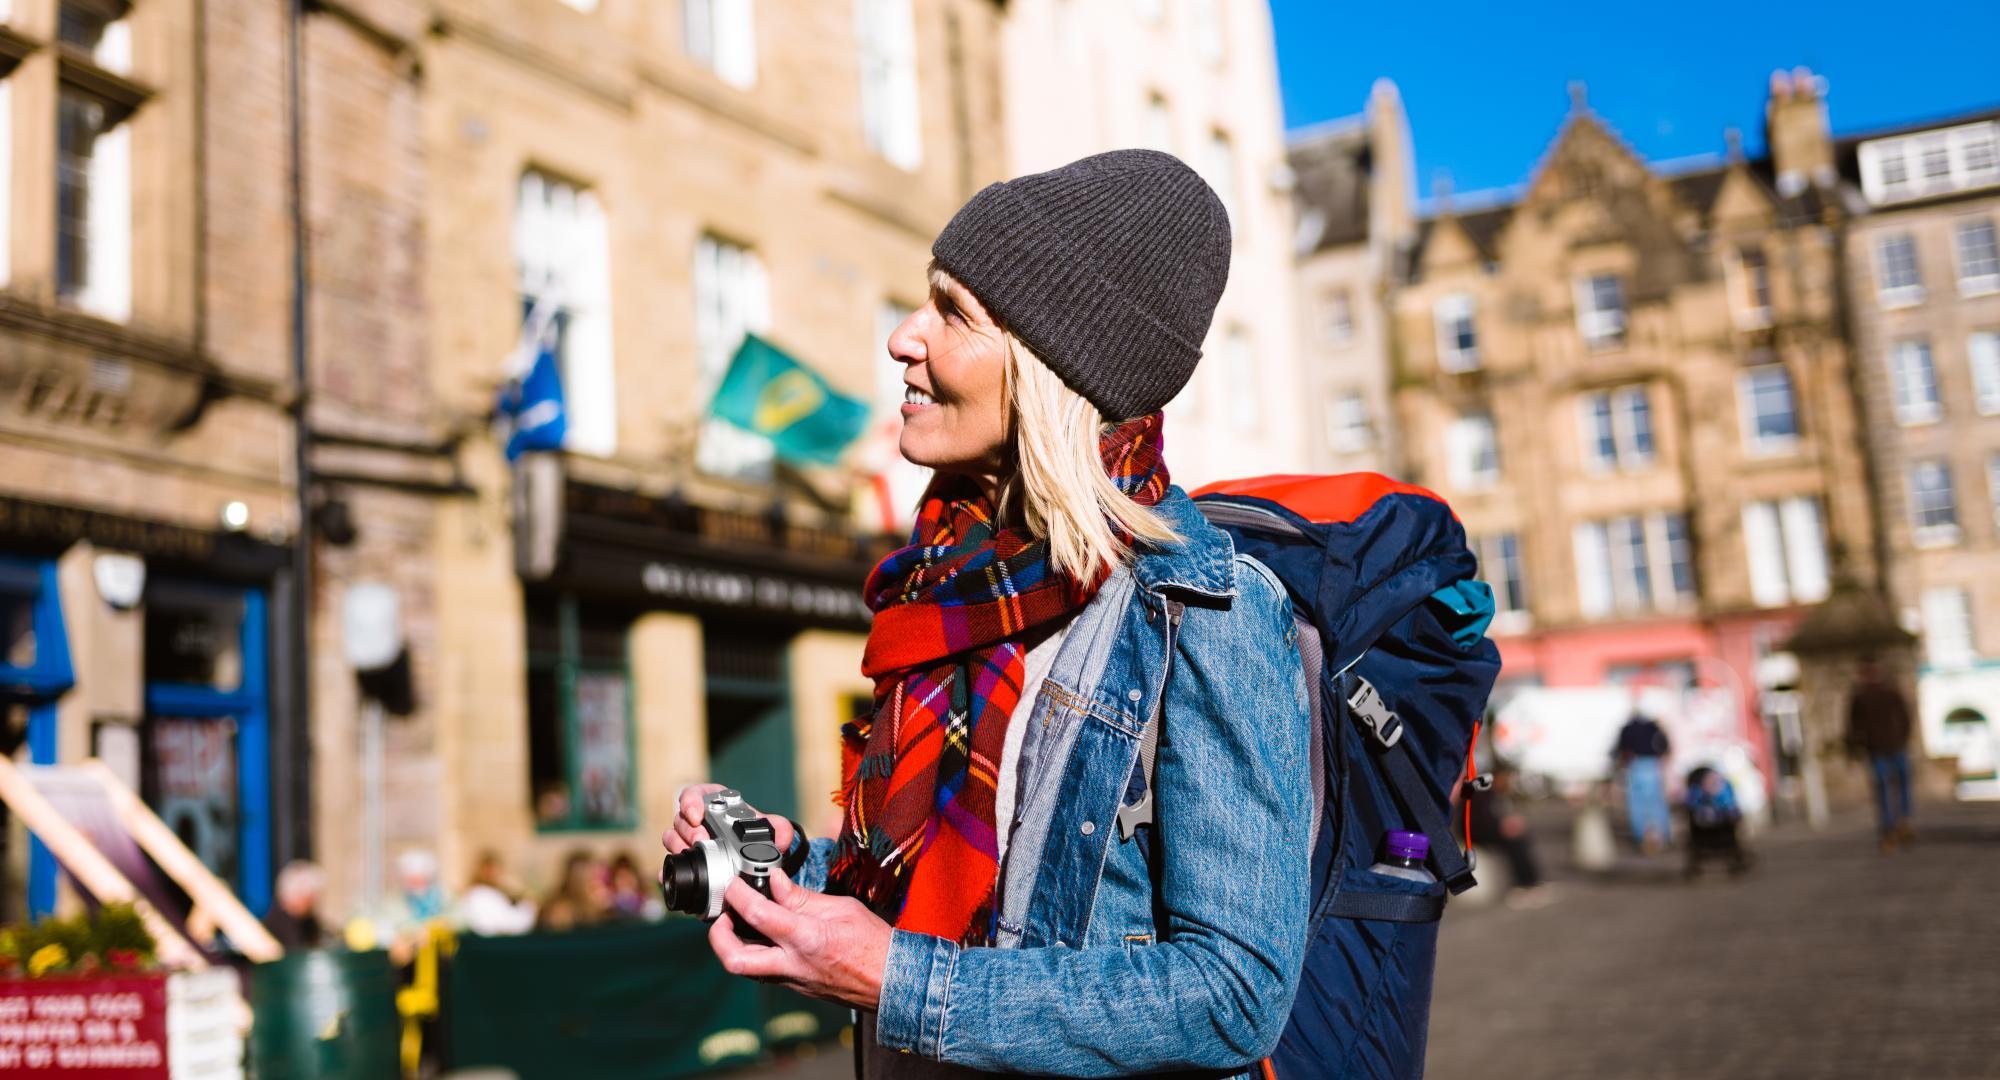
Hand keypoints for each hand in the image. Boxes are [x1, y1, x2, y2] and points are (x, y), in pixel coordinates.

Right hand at [662, 783, 795, 857]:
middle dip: (689, 830)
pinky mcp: (685, 860)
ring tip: (694, 854)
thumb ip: (778, 828)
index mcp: (714, 805)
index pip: (693, 794)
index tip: (696, 814)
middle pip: (681, 818)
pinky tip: (676, 870)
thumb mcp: (769, 830)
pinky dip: (671, 865)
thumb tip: (781, 833)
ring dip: (680, 846)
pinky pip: (670, 861)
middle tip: (701, 840)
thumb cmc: (756, 837)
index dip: (691, 801)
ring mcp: (687, 840)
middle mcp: (697, 820)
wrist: (751, 864)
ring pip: (672, 837)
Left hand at [709, 869, 891, 1011]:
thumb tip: (775, 881)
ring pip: (746, 969)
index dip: (739, 894)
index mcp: (807, 939)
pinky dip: (756, 951)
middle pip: (735, 960)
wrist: (893, 984)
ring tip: (740, 921)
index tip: (734, 882)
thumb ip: (802, 898)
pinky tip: (763, 934)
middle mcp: (793, 965)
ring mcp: (792, 981)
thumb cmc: (874, 945)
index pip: (759, 915)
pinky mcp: (795, 987)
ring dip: (734, 945)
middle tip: (722, 916)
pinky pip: (764, 971)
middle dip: (719, 937)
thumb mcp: (842, 909)